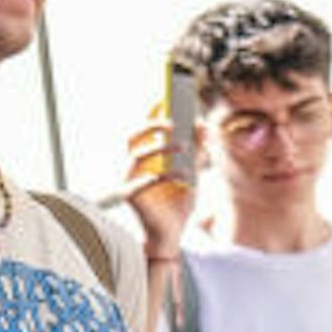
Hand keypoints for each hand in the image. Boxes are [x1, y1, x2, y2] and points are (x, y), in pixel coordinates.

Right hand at [121, 112, 193, 259]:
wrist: (170, 234)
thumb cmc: (177, 203)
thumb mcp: (193, 172)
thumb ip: (197, 150)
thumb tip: (202, 125)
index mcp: (146, 159)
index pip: (145, 130)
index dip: (152, 113)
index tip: (165, 97)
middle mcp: (133, 166)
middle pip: (132, 138)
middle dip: (150, 126)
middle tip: (172, 122)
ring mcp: (129, 180)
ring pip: (135, 156)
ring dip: (159, 147)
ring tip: (182, 146)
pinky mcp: (131, 196)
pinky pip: (145, 180)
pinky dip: (167, 175)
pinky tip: (185, 175)